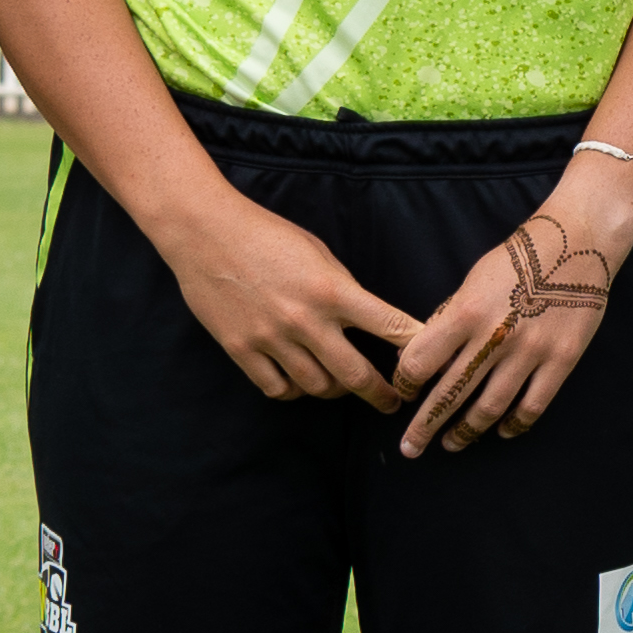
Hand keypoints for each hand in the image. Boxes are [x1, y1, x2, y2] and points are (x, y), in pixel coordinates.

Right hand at [153, 181, 419, 403]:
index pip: (389, 327)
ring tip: (341, 385)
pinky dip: (294, 391)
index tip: (427, 364)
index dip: (415, 349)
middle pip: (356, 375)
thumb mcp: (318, 253)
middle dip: (381, 394)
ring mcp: (272, 338)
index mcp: (332, 290)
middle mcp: (306, 320)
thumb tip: (367, 322)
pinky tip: (299, 381)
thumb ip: (344, 290)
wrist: (204, 232)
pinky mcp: (241, 350)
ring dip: (335, 390)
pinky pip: (278, 389)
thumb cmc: (266, 235)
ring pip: (317, 387)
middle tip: (391, 401)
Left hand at [384, 178, 632, 458]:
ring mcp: (529, 353)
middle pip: (449, 394)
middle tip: (410, 448)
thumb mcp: (472, 280)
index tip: (403, 393)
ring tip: (451, 444)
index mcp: (465, 313)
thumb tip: (425, 355)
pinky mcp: (560, 361)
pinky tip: (501, 432)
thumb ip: (450, 319)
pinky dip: (513, 425)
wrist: (577, 243)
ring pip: (489, 408)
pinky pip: (532, 406)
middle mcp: (494, 338)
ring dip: (465, 432)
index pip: (420, 362)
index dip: (406, 383)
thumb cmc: (518, 257)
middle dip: (424, 426)